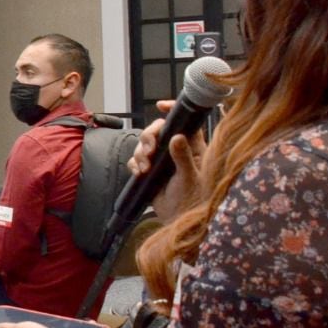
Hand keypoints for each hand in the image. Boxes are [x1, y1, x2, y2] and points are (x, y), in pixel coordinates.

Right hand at [127, 100, 205, 221]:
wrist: (179, 222)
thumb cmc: (193, 201)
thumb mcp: (190, 178)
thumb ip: (183, 157)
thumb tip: (177, 137)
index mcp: (192, 147)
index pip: (184, 122)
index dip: (173, 110)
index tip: (161, 106)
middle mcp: (176, 150)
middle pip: (158, 130)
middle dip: (149, 137)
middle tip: (149, 151)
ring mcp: (162, 159)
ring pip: (145, 143)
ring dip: (140, 153)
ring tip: (144, 168)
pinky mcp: (150, 170)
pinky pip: (136, 159)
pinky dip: (134, 164)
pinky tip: (139, 173)